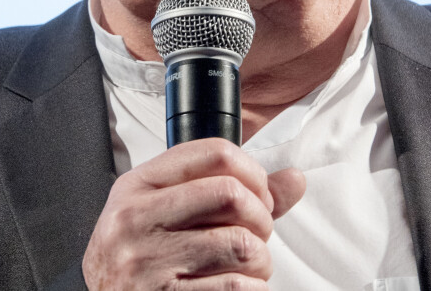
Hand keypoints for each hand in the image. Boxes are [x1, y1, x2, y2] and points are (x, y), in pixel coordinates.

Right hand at [82, 138, 305, 289]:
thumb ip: (230, 189)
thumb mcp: (166, 207)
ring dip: (261, 256)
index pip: (214, 153)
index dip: (252, 170)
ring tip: (251, 260)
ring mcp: (146, 263)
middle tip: (258, 229)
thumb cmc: (141, 252)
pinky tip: (239, 284)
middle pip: (231, 193)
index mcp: (139, 184)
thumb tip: (294, 178)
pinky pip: (236, 287)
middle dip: (261, 214)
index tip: (258, 190)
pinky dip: (253, 287)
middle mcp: (137, 218)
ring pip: (241, 243)